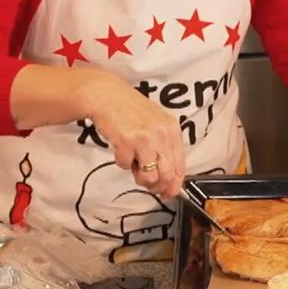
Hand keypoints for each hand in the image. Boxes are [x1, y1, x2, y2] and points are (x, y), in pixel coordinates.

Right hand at [76, 70, 186, 197]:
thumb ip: (164, 147)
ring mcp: (145, 138)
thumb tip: (168, 178)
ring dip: (139, 177)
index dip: (174, 184)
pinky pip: (125, 166)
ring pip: (149, 176)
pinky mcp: (126, 141)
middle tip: (148, 184)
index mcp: (172, 130)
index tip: (168, 192)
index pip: (180, 166)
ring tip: (133, 165)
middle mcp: (162, 134)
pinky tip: (121, 148)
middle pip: (167, 175)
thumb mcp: (156, 123)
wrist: (107, 95)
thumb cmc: (130, 109)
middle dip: (157, 186)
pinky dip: (121, 162)